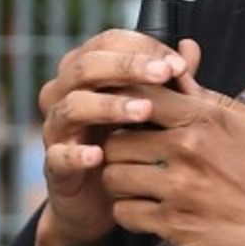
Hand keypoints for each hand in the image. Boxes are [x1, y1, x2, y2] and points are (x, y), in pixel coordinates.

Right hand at [36, 28, 190, 245]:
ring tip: (143, 112)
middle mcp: (64, 93)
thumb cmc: (126, 146)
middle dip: (127, 67)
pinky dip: (77, 154)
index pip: (107, 43)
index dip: (142, 47)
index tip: (178, 64)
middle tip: (164, 74)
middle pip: (87, 66)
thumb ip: (166, 82)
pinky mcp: (54, 166)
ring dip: (109, 106)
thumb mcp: (150, 112)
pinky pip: (59, 156)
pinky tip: (99, 156)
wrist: (99, 202)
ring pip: (73, 106)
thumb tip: (190, 49)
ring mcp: (56, 129)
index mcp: (86, 72)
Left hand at [100, 70, 244, 245]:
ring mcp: (178, 190)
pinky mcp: (174, 227)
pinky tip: (146, 212)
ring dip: (120, 180)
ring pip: (114, 175)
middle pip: (117, 137)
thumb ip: (212, 96)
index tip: (130, 116)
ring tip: (137, 184)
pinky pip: (126, 214)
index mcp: (207, 119)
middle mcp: (187, 150)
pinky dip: (129, 214)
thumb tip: (183, 56)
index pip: (140, 95)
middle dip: (119, 146)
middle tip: (132, 156)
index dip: (127, 104)